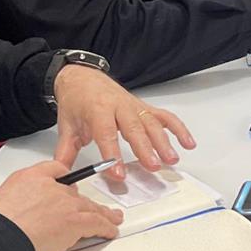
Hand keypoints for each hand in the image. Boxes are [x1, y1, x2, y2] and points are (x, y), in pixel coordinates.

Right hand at [0, 160, 122, 250]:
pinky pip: (97, 223)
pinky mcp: (75, 222)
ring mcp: (65, 204)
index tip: (71, 186)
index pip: (56, 170)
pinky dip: (106, 227)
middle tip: (92, 208)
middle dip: (83, 202)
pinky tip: (109, 230)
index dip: (65, 181)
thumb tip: (21, 206)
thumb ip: (16, 195)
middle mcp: (52, 187)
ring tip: (111, 218)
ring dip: (102, 214)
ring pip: (90, 207)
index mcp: (32, 177)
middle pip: (75, 193)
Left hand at [52, 66, 195, 179]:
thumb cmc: (77, 100)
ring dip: (164, 142)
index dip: (113, 154)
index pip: (106, 134)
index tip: (118, 173)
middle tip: (153, 166)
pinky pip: (165, 116)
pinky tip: (188, 143)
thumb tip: (62, 174)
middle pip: (134, 128)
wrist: (83, 77)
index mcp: (98, 109)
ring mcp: (134, 106)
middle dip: (145, 148)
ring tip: (171, 160)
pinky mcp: (144, 107)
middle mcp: (119, 106)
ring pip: (152, 123)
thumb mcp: (67, 125)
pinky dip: (178, 129)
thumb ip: (65, 151)